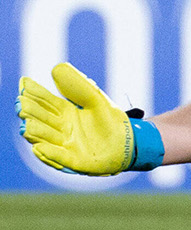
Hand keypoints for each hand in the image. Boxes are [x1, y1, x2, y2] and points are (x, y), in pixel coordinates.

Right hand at [17, 63, 134, 174]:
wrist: (130, 142)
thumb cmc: (110, 119)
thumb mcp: (95, 98)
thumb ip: (78, 86)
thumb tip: (56, 68)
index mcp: (64, 112)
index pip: (45, 101)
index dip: (34, 93)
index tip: (24, 83)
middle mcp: (60, 128)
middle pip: (41, 119)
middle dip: (30, 112)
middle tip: (21, 105)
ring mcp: (65, 145)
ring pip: (46, 138)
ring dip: (35, 133)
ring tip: (26, 126)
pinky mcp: (75, 161)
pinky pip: (59, 157)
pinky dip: (49, 154)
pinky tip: (38, 148)